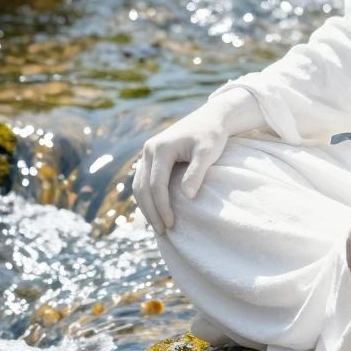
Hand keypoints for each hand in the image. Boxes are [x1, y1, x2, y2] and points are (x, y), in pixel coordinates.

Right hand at [133, 85, 259, 233]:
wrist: (211, 118)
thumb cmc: (212, 135)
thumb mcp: (207, 153)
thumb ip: (197, 173)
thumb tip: (187, 196)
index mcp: (160, 148)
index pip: (156, 184)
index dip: (162, 206)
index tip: (171, 224)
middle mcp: (149, 149)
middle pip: (142, 187)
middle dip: (151, 212)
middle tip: (162, 232)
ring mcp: (147, 153)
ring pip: (139, 185)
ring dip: (146, 207)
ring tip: (158, 226)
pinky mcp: (151, 157)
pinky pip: (143, 181)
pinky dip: (147, 198)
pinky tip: (155, 212)